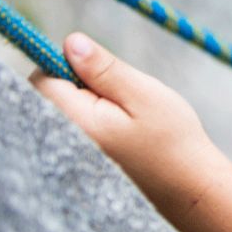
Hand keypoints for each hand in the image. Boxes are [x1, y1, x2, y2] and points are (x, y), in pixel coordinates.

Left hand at [32, 33, 219, 218]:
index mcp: (74, 121)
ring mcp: (66, 156)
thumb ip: (104, 68)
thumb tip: (70, 41)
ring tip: (124, 122)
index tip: (104, 76)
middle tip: (120, 101)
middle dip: (77, 85)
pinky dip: (91, 125)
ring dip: (87, 105)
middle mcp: (60, 141)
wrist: (189, 190)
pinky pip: (71, 131)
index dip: (69, 65)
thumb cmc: (173, 141)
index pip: (43, 76)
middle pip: (47, 94)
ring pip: (62, 112)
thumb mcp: (144, 94)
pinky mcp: (76, 165)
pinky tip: (119, 137)